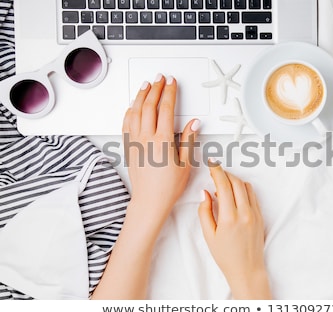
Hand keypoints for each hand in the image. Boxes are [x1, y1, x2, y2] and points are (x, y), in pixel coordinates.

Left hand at [122, 74, 199, 226]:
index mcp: (162, 141)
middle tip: (160, 78)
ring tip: (146, 85)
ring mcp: (135, 142)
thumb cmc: (168, 187)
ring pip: (135, 111)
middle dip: (155, 89)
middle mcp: (146, 138)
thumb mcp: (186, 164)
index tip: (172, 83)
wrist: (149, 201)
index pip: (166, 109)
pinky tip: (132, 106)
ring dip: (141, 96)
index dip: (169, 92)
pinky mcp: (129, 147)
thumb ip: (189, 140)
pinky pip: (126, 123)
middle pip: (149, 106)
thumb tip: (194, 123)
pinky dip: (129, 111)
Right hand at [198, 161, 271, 299]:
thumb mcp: (209, 235)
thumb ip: (205, 212)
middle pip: (236, 182)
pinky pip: (252, 195)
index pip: (224, 185)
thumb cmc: (226, 256)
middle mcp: (244, 213)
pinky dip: (242, 189)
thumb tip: (205, 193)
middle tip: (215, 172)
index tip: (211, 163)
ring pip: (246, 186)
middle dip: (225, 173)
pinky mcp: (260, 216)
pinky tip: (234, 194)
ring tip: (223, 184)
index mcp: (229, 217)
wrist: (247, 270)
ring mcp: (254, 214)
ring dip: (234, 180)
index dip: (217, 171)